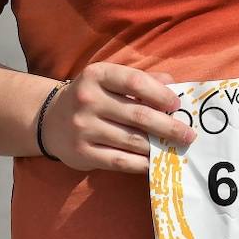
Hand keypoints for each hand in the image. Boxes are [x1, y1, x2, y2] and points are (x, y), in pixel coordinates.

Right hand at [39, 63, 194, 173]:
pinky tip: (154, 163)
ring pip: (131, 140)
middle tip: (189, 134)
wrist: (49, 119)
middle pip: (138, 114)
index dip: (160, 93)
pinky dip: (140, 163)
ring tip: (176, 148)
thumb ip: (142, 79)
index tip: (177, 104)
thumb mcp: (111, 79)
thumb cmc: (93, 96)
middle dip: (168, 126)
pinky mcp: (81, 153)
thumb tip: (174, 85)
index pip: (135, 81)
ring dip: (158, 146)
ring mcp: (83, 128)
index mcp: (98, 75)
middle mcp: (88, 100)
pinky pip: (119, 161)